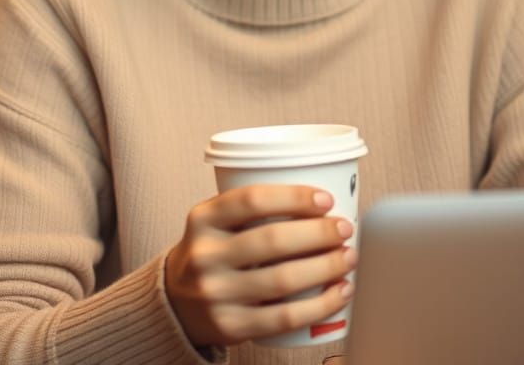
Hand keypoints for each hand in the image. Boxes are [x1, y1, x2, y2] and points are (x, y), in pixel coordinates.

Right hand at [165, 185, 355, 347]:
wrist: (176, 303)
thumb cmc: (212, 252)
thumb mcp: (215, 221)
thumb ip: (251, 209)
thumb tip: (320, 201)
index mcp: (203, 219)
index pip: (251, 199)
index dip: (293, 197)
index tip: (325, 200)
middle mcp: (205, 255)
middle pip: (272, 240)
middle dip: (319, 233)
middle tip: (344, 229)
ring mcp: (216, 294)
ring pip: (283, 280)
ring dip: (326, 267)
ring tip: (348, 258)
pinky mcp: (231, 327)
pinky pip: (284, 317)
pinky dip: (319, 305)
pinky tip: (340, 293)